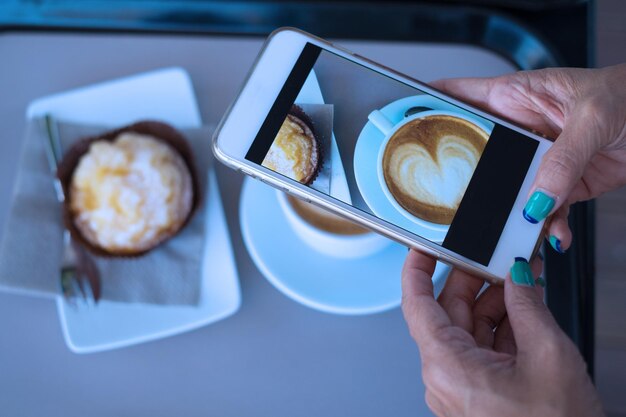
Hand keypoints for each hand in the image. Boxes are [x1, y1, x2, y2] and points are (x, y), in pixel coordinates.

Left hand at [401, 250, 604, 416]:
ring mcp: (463, 388)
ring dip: (495, 304)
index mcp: (446, 367)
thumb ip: (527, 306)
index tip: (420, 249)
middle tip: (496, 258)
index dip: (416, 271)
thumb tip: (517, 276)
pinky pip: (483, 351)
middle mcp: (446, 378)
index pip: (417, 305)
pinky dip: (503, 329)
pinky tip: (524, 310)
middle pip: (448, 314)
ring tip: (522, 282)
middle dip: (474, 281)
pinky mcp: (480, 394)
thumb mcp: (548, 354)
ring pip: (469, 330)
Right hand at [432, 64, 625, 252]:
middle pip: (476, 154)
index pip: (459, 97)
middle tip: (454, 200)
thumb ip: (561, 160)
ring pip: (508, 190)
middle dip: (464, 178)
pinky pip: (542, 210)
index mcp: (516, 97)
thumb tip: (536, 199)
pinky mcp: (560, 183)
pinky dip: (547, 227)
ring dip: (511, 213)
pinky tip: (554, 235)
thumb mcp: (593, 118)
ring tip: (515, 230)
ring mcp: (539, 158)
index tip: (403, 126)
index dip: (428, 107)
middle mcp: (521, 128)